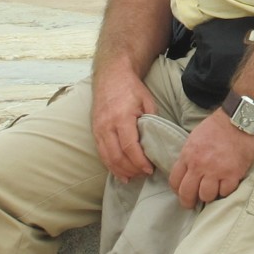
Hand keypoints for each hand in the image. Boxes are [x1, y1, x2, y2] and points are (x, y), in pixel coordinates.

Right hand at [91, 59, 157, 180]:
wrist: (111, 76)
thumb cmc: (131, 88)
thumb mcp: (147, 101)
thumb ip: (152, 121)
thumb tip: (158, 142)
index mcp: (122, 117)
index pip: (129, 146)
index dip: (139, 162)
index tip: (149, 169)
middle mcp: (107, 126)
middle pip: (117, 156)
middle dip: (131, 169)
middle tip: (144, 174)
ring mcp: (98, 129)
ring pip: (107, 158)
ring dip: (120, 171)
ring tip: (133, 177)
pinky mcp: (94, 131)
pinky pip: (101, 153)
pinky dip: (111, 166)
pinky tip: (121, 174)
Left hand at [169, 112, 253, 208]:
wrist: (239, 119)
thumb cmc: (217, 126)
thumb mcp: (194, 138)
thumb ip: (189, 156)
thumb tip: (187, 172)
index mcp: (188, 155)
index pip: (175, 181)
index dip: (177, 190)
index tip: (182, 193)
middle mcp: (199, 165)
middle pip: (187, 193)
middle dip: (188, 202)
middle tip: (193, 204)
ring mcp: (216, 171)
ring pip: (206, 196)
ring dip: (209, 196)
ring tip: (213, 190)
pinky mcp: (233, 174)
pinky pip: (225, 192)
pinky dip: (225, 191)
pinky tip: (226, 184)